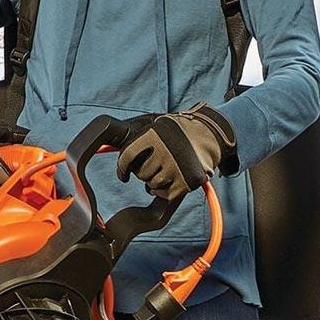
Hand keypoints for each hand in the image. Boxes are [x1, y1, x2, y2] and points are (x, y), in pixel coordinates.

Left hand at [116, 104, 237, 199]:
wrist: (213, 134)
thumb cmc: (180, 130)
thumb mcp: (157, 124)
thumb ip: (136, 136)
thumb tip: (106, 143)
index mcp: (154, 133)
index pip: (127, 156)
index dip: (122, 168)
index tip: (124, 174)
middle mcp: (165, 150)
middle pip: (140, 173)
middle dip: (145, 171)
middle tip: (159, 162)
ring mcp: (177, 167)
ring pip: (151, 186)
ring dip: (156, 181)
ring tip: (168, 168)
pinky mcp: (186, 182)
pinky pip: (165, 195)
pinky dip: (166, 191)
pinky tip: (174, 178)